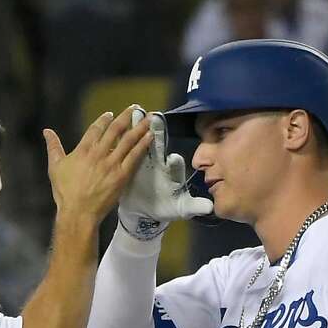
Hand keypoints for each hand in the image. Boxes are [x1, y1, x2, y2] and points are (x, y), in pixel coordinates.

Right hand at [43, 106, 152, 222]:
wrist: (78, 212)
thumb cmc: (65, 192)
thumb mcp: (54, 166)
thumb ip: (53, 146)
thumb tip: (46, 131)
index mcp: (83, 150)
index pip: (96, 128)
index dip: (104, 119)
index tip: (111, 114)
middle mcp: (99, 153)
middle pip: (115, 130)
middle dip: (126, 116)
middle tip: (135, 108)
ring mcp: (112, 164)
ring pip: (128, 140)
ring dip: (140, 127)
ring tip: (149, 118)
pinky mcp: (121, 175)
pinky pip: (134, 156)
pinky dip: (143, 145)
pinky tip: (150, 136)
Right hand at [118, 109, 213, 239]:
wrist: (144, 213)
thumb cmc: (165, 209)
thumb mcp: (181, 209)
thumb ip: (194, 206)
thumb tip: (210, 208)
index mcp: (172, 172)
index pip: (174, 164)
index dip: (173, 162)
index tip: (172, 159)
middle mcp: (159, 163)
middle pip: (158, 146)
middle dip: (156, 133)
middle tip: (154, 119)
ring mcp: (143, 162)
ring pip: (141, 143)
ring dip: (138, 128)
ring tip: (135, 114)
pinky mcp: (130, 165)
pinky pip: (127, 151)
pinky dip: (123, 139)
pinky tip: (117, 128)